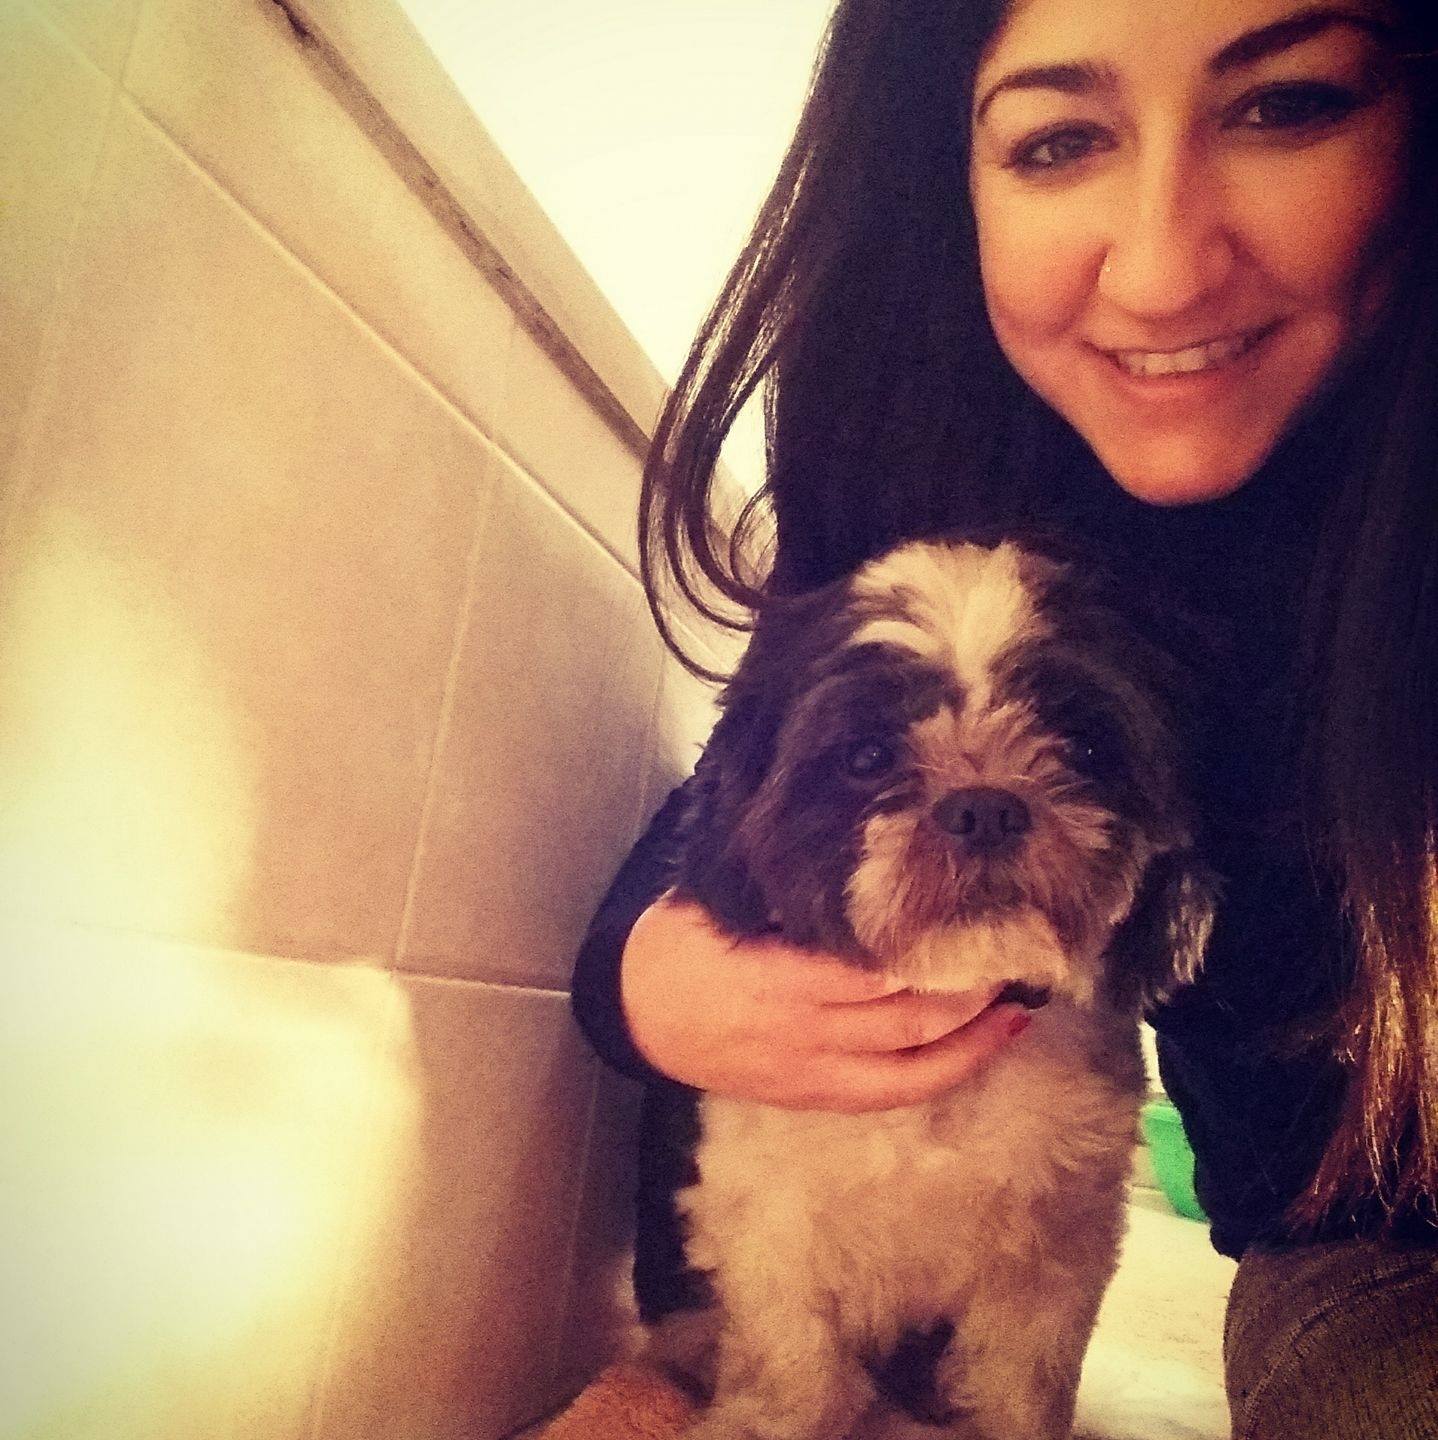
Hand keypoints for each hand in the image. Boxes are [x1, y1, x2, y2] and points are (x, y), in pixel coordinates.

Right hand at [620, 895, 1031, 1112]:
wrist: (637, 1015)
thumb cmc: (680, 944)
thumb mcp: (719, 901)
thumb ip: (782, 891)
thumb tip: (858, 859)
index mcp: (775, 976)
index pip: (871, 972)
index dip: (932, 952)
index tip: (974, 916)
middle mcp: (800, 1030)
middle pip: (905, 1019)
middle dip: (968, 991)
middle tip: (1012, 952)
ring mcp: (808, 1070)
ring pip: (909, 1065)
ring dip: (972, 1037)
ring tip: (1016, 1003)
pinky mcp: (811, 1094)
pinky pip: (889, 1093)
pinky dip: (943, 1074)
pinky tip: (981, 1048)